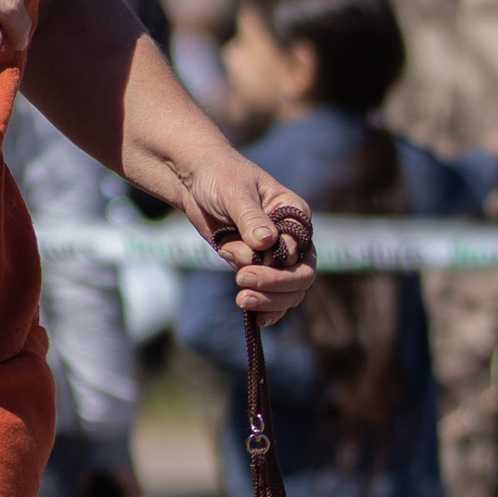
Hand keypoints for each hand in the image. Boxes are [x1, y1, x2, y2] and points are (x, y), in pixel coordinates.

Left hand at [168, 142, 315, 322]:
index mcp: (294, 215)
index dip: (278, 267)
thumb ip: (251, 218)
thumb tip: (267, 243)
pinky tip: (256, 320)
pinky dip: (266, 309)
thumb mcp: (235, 193)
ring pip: (288, 291)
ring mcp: (275, 255)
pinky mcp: (257, 266)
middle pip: (301, 277)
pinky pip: (272, 295)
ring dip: (267, 301)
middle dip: (274, 287)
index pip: (301, 252)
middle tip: (242, 287)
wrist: (196, 181)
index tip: (244, 267)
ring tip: (240, 300)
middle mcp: (291, 238)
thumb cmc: (220, 176)